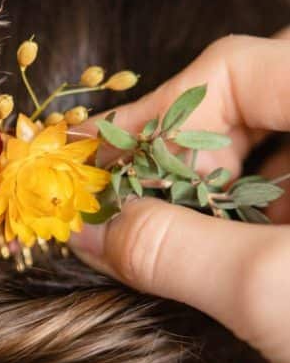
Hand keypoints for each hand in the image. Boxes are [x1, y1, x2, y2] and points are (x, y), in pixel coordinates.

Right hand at [70, 31, 289, 362]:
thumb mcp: (274, 293)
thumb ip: (172, 248)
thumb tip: (92, 228)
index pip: (243, 68)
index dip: (159, 115)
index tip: (100, 166)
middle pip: (259, 101)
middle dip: (184, 155)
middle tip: (129, 208)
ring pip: (277, 154)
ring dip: (212, 194)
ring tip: (165, 240)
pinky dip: (248, 225)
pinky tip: (215, 262)